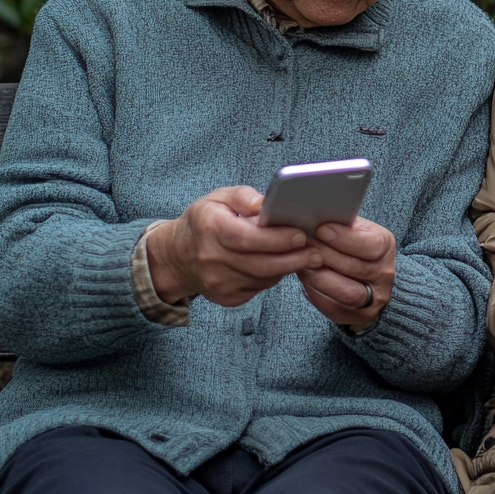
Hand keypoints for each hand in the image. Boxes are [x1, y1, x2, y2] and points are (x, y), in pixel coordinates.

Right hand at [148, 186, 321, 307]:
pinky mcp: (226, 297)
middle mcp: (211, 259)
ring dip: (287, 267)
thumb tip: (265, 203)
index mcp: (210, 228)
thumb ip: (243, 196)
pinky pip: (259, 288)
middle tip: (316, 252)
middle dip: (293, 258)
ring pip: (263, 278)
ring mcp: (217, 282)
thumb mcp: (219, 198)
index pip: (247, 238)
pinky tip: (283, 265)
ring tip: (307, 257)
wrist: (178, 256)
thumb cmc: (205, 222)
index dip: (276, 239)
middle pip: (259, 263)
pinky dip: (274, 276)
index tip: (301, 235)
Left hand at [297, 216, 395, 330]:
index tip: (321, 229)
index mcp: (385, 246)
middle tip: (300, 245)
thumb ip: (342, 224)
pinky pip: (335, 308)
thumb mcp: (356, 229)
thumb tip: (313, 214)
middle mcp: (384, 274)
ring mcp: (374, 298)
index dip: (344, 238)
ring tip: (301, 264)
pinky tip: (305, 281)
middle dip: (323, 255)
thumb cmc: (355, 246)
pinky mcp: (359, 315)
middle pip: (353, 267)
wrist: (371, 275)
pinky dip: (317, 294)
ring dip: (319, 277)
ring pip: (345, 291)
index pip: (370, 244)